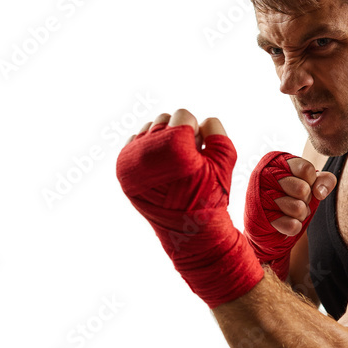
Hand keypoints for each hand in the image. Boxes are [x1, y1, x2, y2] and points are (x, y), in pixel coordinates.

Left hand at [116, 109, 264, 306]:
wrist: (190, 232)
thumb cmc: (211, 195)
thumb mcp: (225, 159)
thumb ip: (216, 130)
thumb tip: (200, 120)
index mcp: (173, 146)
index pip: (183, 115)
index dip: (196, 132)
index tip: (199, 152)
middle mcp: (147, 150)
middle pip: (164, 119)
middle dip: (178, 133)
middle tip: (188, 159)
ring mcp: (131, 161)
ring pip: (149, 129)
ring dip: (163, 140)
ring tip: (175, 165)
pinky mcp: (123, 170)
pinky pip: (135, 143)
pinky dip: (148, 150)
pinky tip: (161, 168)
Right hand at [244, 152, 336, 280]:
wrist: (271, 220)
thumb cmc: (294, 195)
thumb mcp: (312, 183)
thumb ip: (325, 180)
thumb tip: (319, 192)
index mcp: (278, 161)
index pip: (307, 170)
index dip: (311, 181)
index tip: (304, 184)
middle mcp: (265, 175)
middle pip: (303, 189)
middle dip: (306, 199)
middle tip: (297, 200)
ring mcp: (260, 196)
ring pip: (298, 209)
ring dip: (301, 214)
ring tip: (291, 211)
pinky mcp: (259, 217)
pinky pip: (291, 226)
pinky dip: (294, 226)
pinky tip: (286, 222)